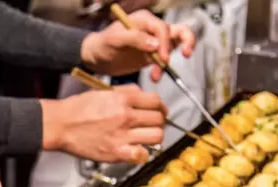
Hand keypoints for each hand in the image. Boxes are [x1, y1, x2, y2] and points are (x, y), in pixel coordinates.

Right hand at [41, 85, 166, 163]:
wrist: (60, 125)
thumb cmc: (77, 109)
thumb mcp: (103, 92)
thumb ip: (125, 92)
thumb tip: (143, 95)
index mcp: (122, 99)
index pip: (155, 101)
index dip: (160, 107)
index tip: (159, 112)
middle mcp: (125, 116)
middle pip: (159, 119)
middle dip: (158, 122)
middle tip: (153, 125)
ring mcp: (122, 135)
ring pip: (156, 136)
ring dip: (154, 137)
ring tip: (146, 138)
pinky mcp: (116, 152)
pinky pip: (142, 155)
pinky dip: (142, 154)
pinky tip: (136, 150)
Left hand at [81, 10, 195, 80]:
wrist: (98, 58)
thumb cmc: (103, 44)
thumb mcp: (115, 40)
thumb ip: (134, 38)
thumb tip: (155, 44)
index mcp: (144, 19)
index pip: (162, 28)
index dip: (165, 43)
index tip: (163, 59)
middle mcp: (152, 27)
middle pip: (177, 31)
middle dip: (179, 46)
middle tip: (175, 60)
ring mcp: (155, 40)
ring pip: (175, 44)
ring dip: (169, 61)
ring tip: (155, 77)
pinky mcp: (154, 53)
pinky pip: (167, 58)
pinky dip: (164, 68)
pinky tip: (155, 76)